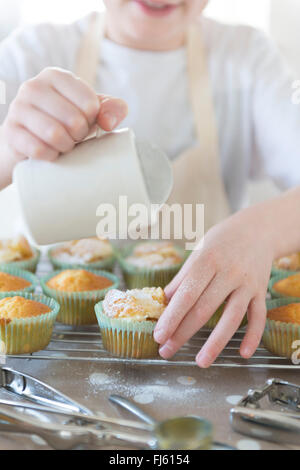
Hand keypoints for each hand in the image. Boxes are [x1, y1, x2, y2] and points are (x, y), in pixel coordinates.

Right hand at [0, 67, 127, 187]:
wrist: (27, 142)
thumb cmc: (64, 124)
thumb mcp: (90, 112)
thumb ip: (112, 108)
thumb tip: (108, 122)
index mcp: (56, 76)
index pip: (90, 103)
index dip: (92, 121)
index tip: (84, 123)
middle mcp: (34, 86)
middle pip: (74, 120)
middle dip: (79, 136)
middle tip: (74, 138)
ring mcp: (18, 108)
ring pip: (55, 134)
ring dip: (65, 147)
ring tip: (63, 145)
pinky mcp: (10, 132)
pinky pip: (39, 149)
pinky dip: (50, 156)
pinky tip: (50, 153)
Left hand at [154, 206, 274, 366]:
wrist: (258, 229)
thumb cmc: (222, 241)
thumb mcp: (199, 251)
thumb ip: (182, 278)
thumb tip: (163, 301)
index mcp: (208, 261)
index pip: (187, 294)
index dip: (171, 317)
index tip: (158, 335)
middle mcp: (229, 273)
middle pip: (204, 309)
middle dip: (183, 333)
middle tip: (166, 351)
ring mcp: (247, 284)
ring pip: (232, 318)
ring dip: (216, 343)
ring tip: (201, 361)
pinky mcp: (261, 291)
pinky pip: (258, 317)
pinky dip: (253, 336)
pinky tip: (242, 354)